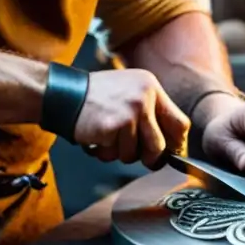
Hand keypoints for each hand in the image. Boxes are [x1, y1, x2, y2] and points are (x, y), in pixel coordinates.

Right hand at [74, 69, 189, 168]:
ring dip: (121, 153)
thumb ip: (149, 113)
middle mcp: (145, 96)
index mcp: (151, 87)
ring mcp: (131, 111)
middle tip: (139, 156)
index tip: (170, 154)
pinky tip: (98, 137)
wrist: (64, 94)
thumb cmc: (95, 97)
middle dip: (150, 157)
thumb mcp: (129, 92)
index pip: (180, 123)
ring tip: (108, 137)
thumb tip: (170, 146)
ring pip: (137, 153)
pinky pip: (117, 154)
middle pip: (161, 144)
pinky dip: (106, 152)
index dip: (176, 144)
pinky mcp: (116, 125)